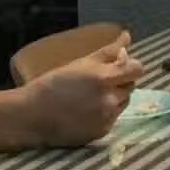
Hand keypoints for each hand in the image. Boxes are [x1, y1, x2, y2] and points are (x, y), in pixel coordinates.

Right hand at [21, 32, 144, 147]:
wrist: (32, 116)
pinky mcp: (102, 132)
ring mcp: (107, 118)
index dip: (130, 66)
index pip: (137, 69)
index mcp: (104, 78)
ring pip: (124, 102)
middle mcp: (109, 99)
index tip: (119, 66)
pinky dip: (106, 113)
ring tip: (91, 96)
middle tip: (99, 81)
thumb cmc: (53, 84)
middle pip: (131, 86)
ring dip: (115, 97)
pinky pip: (114, 118)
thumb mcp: (80, 63)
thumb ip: (108, 51)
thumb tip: (127, 37)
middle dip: (120, 81)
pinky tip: (87, 111)